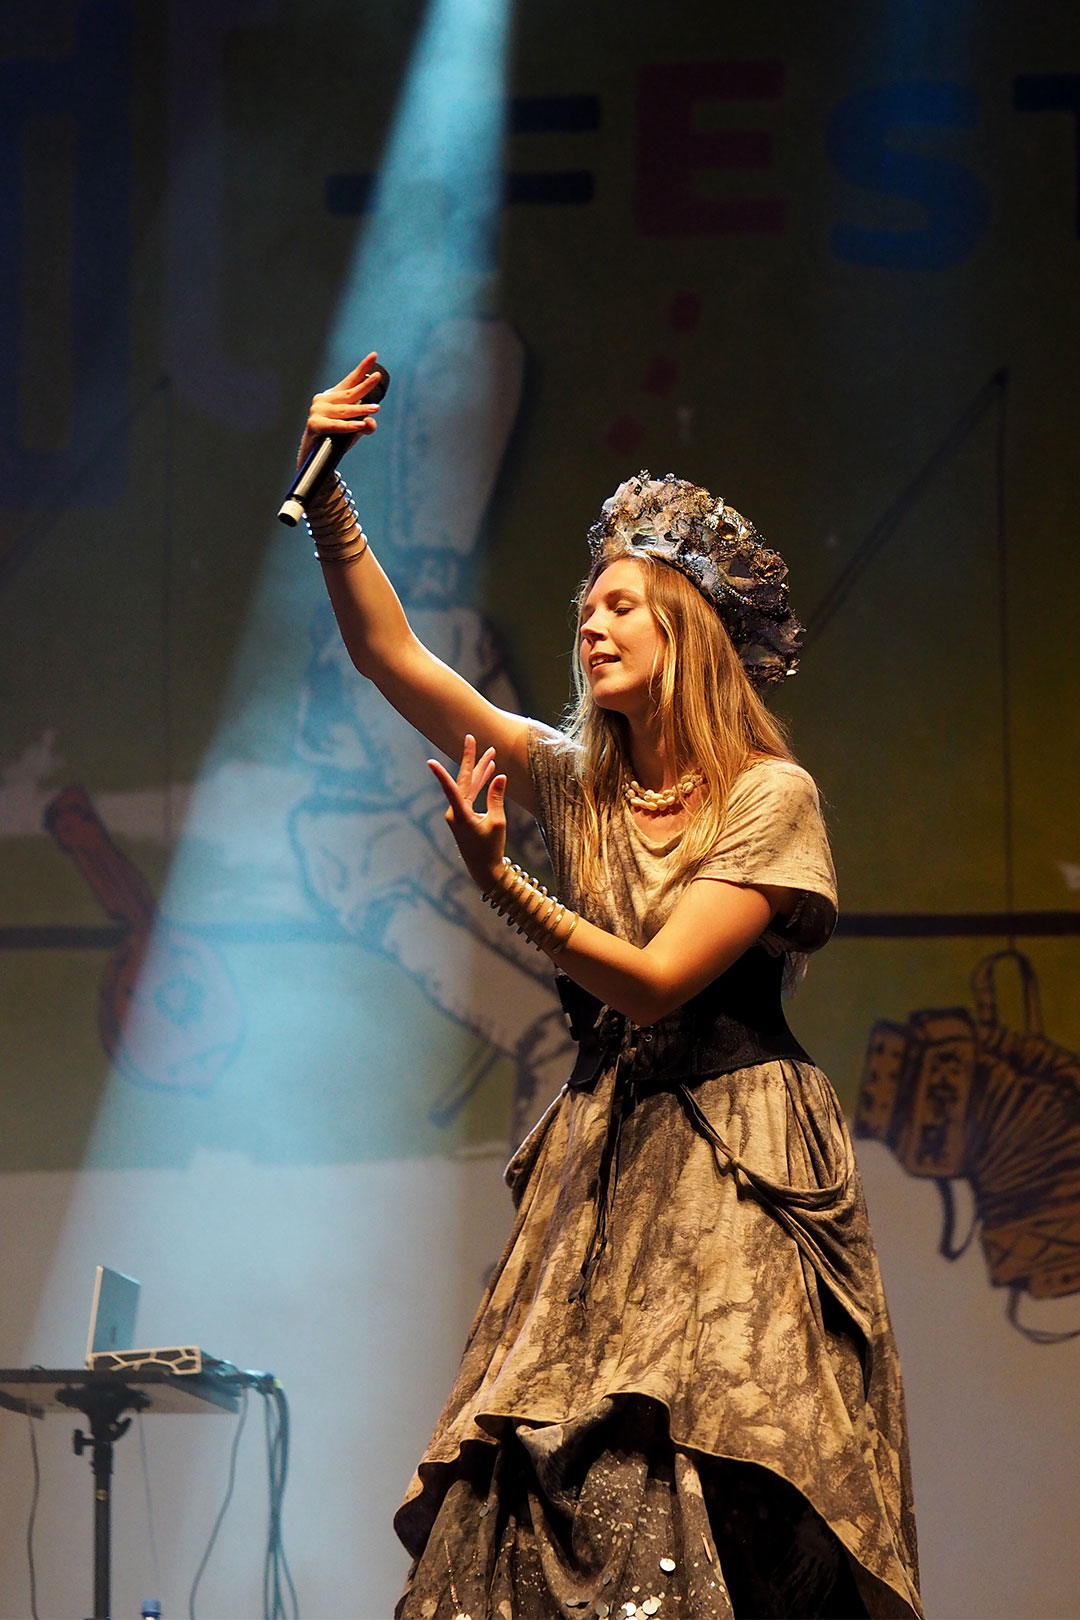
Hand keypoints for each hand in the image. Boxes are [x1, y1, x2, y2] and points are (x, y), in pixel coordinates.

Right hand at [298, 352, 382, 469]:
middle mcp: (325, 400)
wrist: (313, 455)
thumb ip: (366, 426)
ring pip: (345, 410)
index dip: (362, 368)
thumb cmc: (335, 438)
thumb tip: (370, 422)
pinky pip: (336, 425)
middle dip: (364, 385)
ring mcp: (318, 411)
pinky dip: (348, 425)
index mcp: (335, 396)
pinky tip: (361, 424)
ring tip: (376, 409)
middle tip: (377, 377)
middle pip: (350, 393)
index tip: (374, 355)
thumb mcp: (354, 430)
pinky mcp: (315, 424)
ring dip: (361, 410)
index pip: (351, 380)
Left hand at [428, 735, 506, 890]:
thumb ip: (496, 798)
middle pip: (463, 781)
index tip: (430, 761)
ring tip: (490, 753)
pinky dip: (480, 784)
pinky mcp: (464, 817)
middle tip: (470, 738)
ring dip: (480, 771)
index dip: (441, 774)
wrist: (485, 870)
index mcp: (460, 814)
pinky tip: (489, 772)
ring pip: (469, 787)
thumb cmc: (491, 849)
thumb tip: (500, 777)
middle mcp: (455, 812)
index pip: (450, 789)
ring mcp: (458, 814)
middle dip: (471, 760)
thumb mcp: (497, 823)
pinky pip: (471, 795)